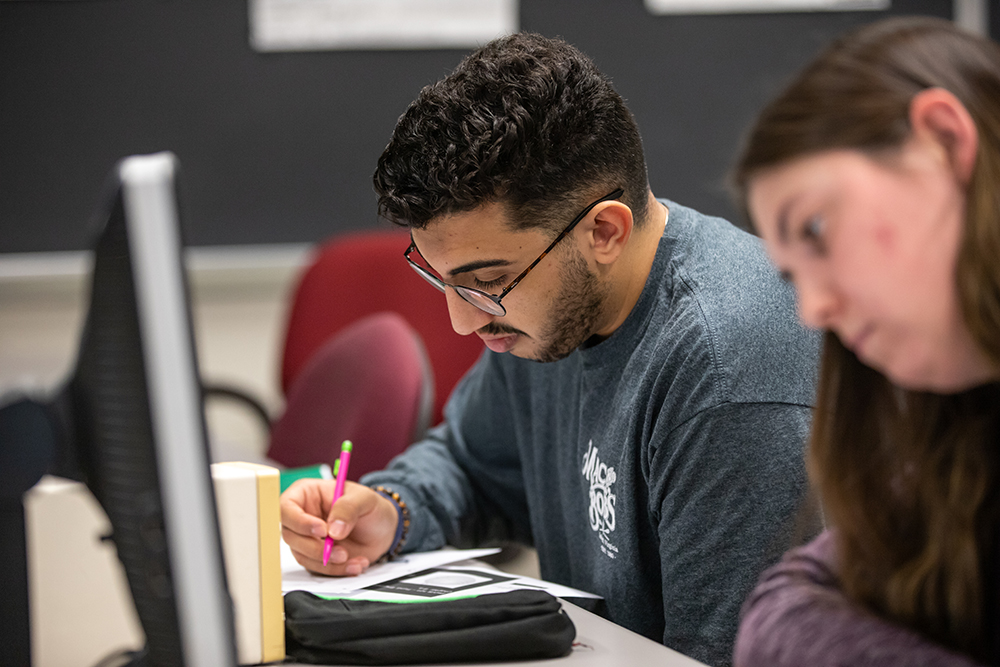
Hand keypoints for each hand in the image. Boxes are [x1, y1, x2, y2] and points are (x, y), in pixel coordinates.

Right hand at [280, 479, 398, 575]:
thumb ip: (348, 508)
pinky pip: (317, 568)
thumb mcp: (364, 499)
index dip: (300, 521)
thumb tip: (333, 529)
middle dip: (315, 547)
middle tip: (340, 551)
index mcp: (307, 493)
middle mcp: (303, 516)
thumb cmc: (371, 506)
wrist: (384, 529)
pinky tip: (355, 564)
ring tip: (350, 557)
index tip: (322, 530)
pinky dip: (336, 570)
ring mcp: (308, 538)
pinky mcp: (316, 556)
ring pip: (302, 555)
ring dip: (326, 562)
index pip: (287, 507)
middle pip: (290, 535)